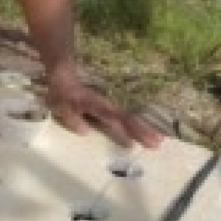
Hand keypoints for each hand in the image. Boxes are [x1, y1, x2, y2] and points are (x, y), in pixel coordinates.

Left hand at [47, 70, 163, 149]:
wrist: (66, 75)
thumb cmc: (62, 94)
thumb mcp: (60, 107)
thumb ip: (72, 119)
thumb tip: (86, 132)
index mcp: (95, 105)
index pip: (111, 119)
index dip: (121, 131)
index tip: (131, 145)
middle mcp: (107, 105)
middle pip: (127, 119)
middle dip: (142, 131)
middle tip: (157, 144)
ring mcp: (110, 106)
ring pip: (130, 118)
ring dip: (145, 128)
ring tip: (159, 140)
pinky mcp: (111, 108)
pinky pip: (127, 117)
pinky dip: (138, 125)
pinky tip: (148, 133)